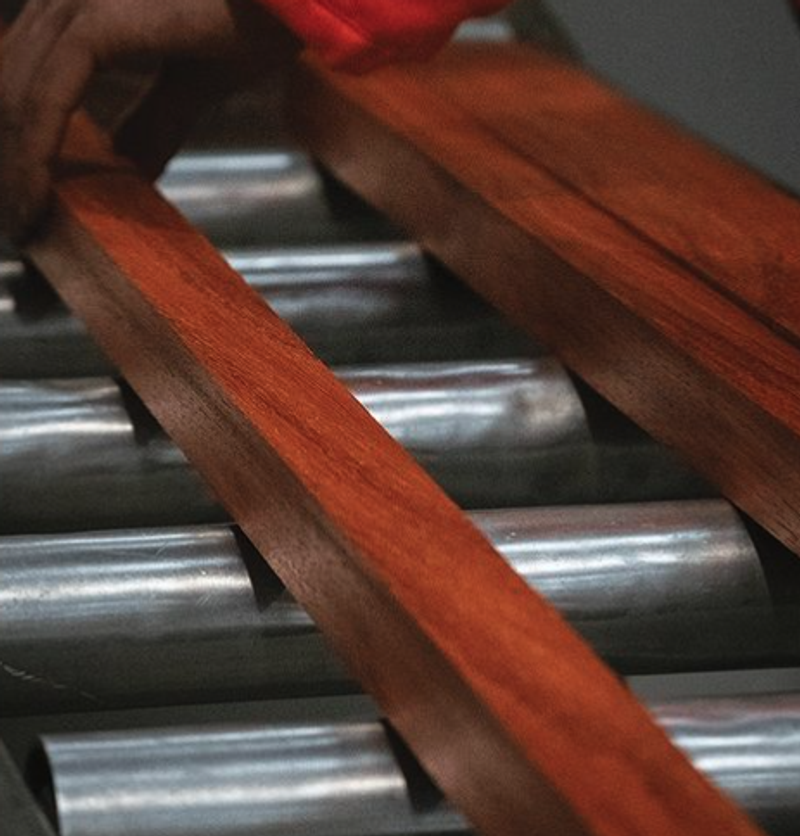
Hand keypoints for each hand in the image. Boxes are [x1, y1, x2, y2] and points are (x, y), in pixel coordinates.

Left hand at [0, 0, 296, 239]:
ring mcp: (78, 2)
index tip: (27, 196)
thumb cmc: (260, 19)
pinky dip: (34, 159)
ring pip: (15, 98)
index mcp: (88, 5)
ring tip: (24, 220)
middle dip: (9, 158)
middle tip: (20, 221)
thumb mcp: (197, 82)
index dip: (20, 141)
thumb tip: (127, 162)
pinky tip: (38, 200)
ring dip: (15, 167)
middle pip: (9, 87)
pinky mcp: (97, 21)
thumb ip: (157, 119)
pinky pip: (45, 102)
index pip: (27, 80)